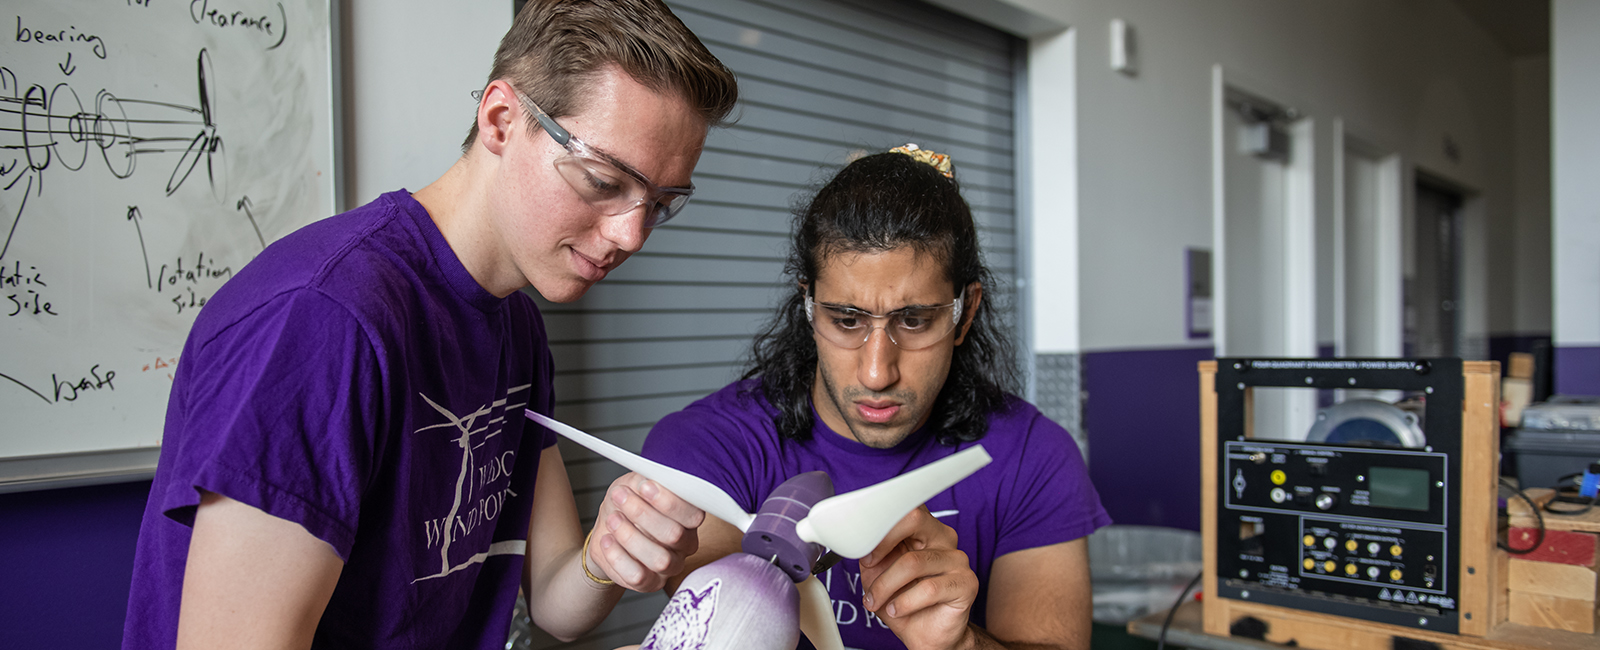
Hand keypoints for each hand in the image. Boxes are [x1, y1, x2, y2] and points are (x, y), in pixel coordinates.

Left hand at [586, 472, 703, 591]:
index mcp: (689, 517)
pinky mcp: (652, 583)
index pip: (693, 514)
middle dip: (642, 514)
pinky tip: (607, 540)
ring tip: (612, 519)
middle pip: (674, 535)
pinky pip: (638, 576)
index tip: (643, 485)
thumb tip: (648, 478)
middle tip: (620, 497)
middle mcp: (685, 543)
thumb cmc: (627, 503)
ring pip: (659, 559)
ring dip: (630, 536)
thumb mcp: (635, 484)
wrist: (608, 529)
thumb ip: (646, 480)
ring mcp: (671, 566)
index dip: (669, 501)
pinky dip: (618, 556)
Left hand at [858, 506, 978, 649]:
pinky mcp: (967, 583)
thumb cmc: (903, 601)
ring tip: (877, 602)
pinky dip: (905, 602)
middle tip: (869, 565)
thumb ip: (870, 552)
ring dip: (886, 586)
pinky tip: (896, 610)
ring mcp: (958, 559)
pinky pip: (929, 588)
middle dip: (883, 544)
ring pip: (913, 561)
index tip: (863, 548)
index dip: (880, 522)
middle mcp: (943, 537)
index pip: (905, 507)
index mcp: (924, 529)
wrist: (925, 634)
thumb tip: (858, 539)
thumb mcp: (877, 574)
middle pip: (914, 520)